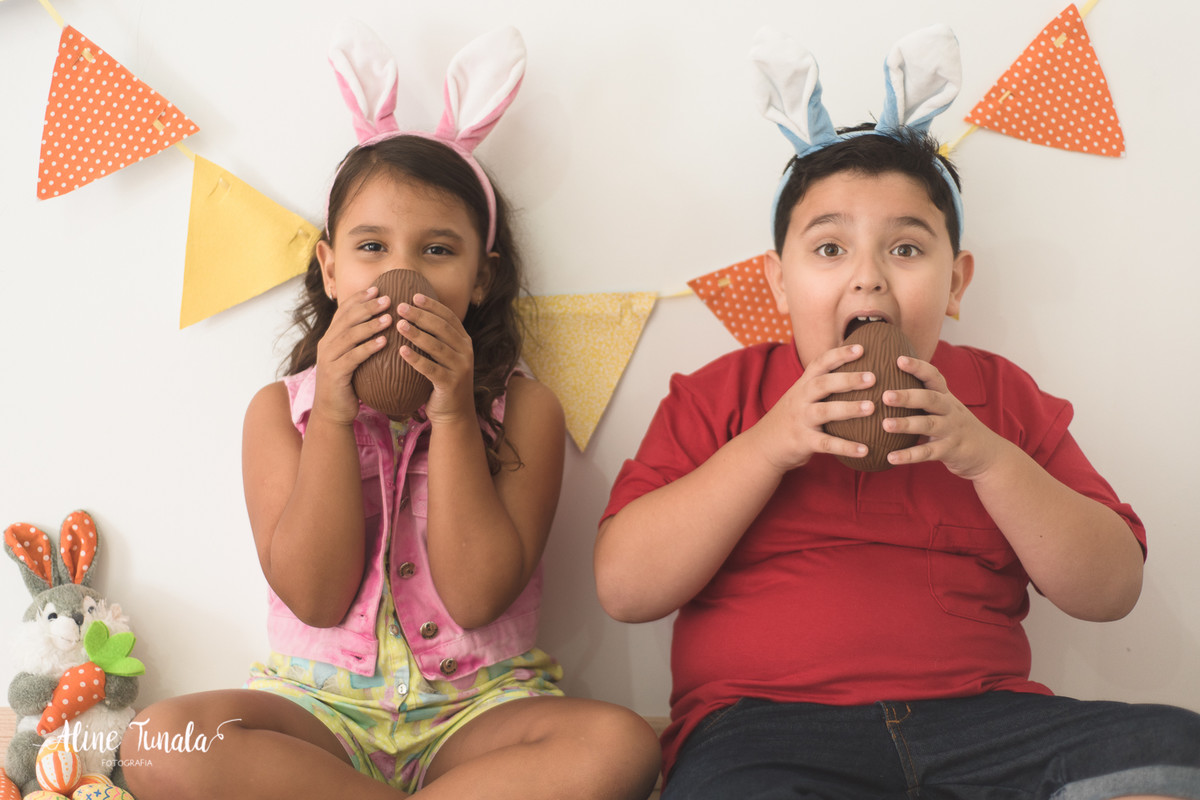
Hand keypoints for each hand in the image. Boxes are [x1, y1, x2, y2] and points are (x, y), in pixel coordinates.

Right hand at [311, 286, 390, 424]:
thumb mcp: (352, 358)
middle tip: (388, 299)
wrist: (333, 411)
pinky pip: (353, 357)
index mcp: (331, 337)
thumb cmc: (348, 383)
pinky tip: (384, 342)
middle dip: (368, 307)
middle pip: (347, 319)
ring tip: (389, 318)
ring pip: (350, 336)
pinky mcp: (335, 374)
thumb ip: (360, 341)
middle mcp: (326, 344)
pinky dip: (368, 347)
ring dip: (370, 325)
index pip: (343, 311)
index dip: (359, 298)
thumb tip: (382, 323)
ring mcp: (328, 359)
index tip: (377, 288)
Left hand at [395, 293, 475, 424]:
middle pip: (442, 328)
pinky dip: (416, 359)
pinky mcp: (450, 384)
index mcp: (464, 342)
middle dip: (421, 315)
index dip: (433, 305)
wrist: (454, 413)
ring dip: (417, 334)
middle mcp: (465, 352)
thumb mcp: (443, 356)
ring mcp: (460, 368)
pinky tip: (401, 350)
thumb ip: (435, 338)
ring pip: (437, 346)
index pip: (449, 317)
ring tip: (398, 324)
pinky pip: (431, 369)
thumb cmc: (442, 380)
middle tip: (401, 306)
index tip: (414, 295)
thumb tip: (412, 314)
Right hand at [751, 343, 877, 471]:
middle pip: (823, 384)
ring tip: (872, 407)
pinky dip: (846, 447)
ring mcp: (800, 420)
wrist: (764, 445)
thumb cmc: (792, 418)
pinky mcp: (802, 442)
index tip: (861, 348)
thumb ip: (822, 386)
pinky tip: (865, 450)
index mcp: (802, 385)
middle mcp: (800, 399)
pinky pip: (826, 444)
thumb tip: (857, 372)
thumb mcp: (801, 397)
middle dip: (847, 379)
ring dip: (849, 408)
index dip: (839, 354)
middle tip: (872, 377)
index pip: (820, 363)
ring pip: (824, 411)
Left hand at [882, 355, 1006, 478]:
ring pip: (928, 425)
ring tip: (885, 424)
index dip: (918, 367)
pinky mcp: (949, 451)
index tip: (899, 359)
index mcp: (946, 397)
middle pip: (930, 399)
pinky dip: (909, 456)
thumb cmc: (955, 426)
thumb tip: (885, 384)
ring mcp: (951, 430)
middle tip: (885, 395)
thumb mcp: (944, 408)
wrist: (987, 454)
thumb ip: (922, 398)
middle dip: (908, 396)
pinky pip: (927, 453)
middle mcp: (950, 411)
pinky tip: (891, 457)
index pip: (934, 377)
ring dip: (906, 424)